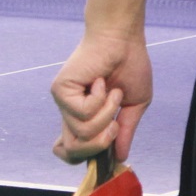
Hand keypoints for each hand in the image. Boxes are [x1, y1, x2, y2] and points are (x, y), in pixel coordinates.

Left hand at [51, 28, 153, 162]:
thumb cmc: (130, 65)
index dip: (85, 156)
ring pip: (82, 133)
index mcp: (86, 118)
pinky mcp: (61, 91)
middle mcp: (71, 113)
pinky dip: (100, 99)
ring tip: (113, 91)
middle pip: (73, 152)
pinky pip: (81, 113)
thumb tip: (121, 157)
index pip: (71, 151)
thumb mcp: (135, 104)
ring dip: (106, 114)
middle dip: (99, 145)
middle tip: (114, 124)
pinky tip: (101, 82)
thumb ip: (126, 131)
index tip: (106, 143)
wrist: (122, 39)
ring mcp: (64, 103)